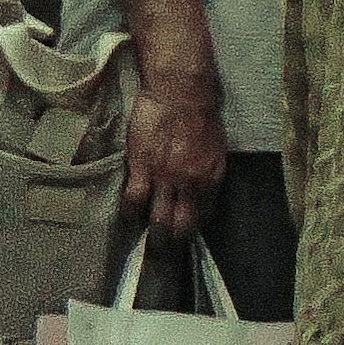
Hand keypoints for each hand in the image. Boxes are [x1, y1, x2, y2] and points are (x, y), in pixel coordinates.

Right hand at [123, 46, 228, 239]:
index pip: (203, 219)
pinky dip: (130, 214)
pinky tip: (128, 218)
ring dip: (152, 238)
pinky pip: (135, 201)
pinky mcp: (142, 168)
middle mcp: (191, 185)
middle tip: (163, 254)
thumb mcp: (214, 151)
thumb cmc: (200, 115)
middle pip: (181, 228)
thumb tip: (200, 197)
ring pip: (158, 221)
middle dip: (173, 245)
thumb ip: (207, 176)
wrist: (180, 90)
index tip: (182, 237)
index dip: (191, 231)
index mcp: (211, 180)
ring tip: (146, 246)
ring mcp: (165, 178)